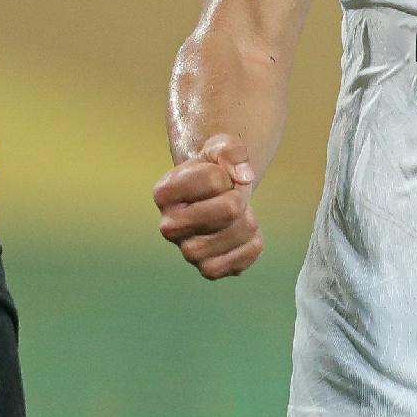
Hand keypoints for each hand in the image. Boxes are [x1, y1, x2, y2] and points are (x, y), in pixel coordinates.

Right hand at [154, 134, 261, 279]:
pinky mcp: (208, 269)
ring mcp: (187, 252)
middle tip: (228, 198)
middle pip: (229, 210)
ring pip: (238, 234)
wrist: (215, 198)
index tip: (217, 177)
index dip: (226, 174)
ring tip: (235, 215)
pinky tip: (239, 234)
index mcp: (164, 193)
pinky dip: (252, 243)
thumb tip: (244, 176)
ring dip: (247, 220)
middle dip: (238, 198)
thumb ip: (231, 151)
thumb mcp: (220, 147)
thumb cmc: (214, 169)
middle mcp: (169, 227)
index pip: (215, 180)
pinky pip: (245, 257)